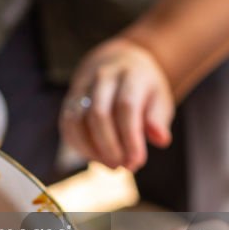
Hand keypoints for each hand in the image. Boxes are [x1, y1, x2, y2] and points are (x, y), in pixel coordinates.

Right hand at [60, 38, 173, 170]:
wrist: (117, 63)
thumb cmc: (142, 88)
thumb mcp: (159, 98)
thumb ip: (158, 119)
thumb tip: (161, 139)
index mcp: (131, 75)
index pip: (126, 107)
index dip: (130, 138)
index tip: (136, 162)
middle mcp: (103, 77)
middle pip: (98, 114)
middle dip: (109, 146)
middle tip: (122, 166)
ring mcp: (82, 86)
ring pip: (77, 120)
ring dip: (91, 149)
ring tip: (109, 165)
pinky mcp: (69, 99)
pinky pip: (67, 124)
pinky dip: (78, 145)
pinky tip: (94, 157)